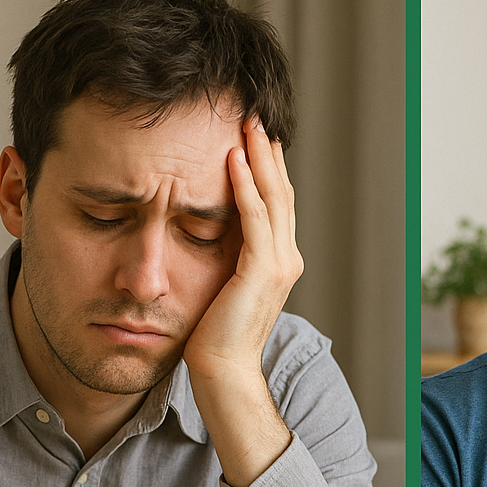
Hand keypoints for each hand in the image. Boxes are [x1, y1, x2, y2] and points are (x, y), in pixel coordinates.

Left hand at [183, 117, 301, 486]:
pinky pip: (255, 218)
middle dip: (266, 151)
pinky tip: (232, 159)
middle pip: (280, 191)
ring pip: (273, 197)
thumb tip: (200, 229)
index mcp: (277, 261)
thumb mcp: (218, 286)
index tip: (247, 133)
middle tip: (250, 113)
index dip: (264, 166)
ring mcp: (279, 265)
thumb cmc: (212, 336)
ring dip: (259, 158)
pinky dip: (245, 186)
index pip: (273, 202)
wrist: (222, 373)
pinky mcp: (262, 272)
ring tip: (245, 123)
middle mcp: (286, 258)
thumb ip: (220, 257)